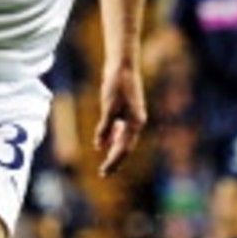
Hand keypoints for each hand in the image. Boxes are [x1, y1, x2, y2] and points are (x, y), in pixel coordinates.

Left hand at [94, 58, 146, 175]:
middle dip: (115, 160)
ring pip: (125, 139)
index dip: (113, 162)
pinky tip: (107, 141)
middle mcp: (137, 121)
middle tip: (104, 173)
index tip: (104, 173)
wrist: (123, 64)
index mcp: (135, 123)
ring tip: (107, 162)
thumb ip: (105, 128)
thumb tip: (99, 147)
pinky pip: (122, 129)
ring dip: (115, 150)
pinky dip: (115, 137)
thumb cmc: (116, 84)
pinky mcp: (128, 109)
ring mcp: (133, 115)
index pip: (123, 149)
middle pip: (126, 146)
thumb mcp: (108, 107)